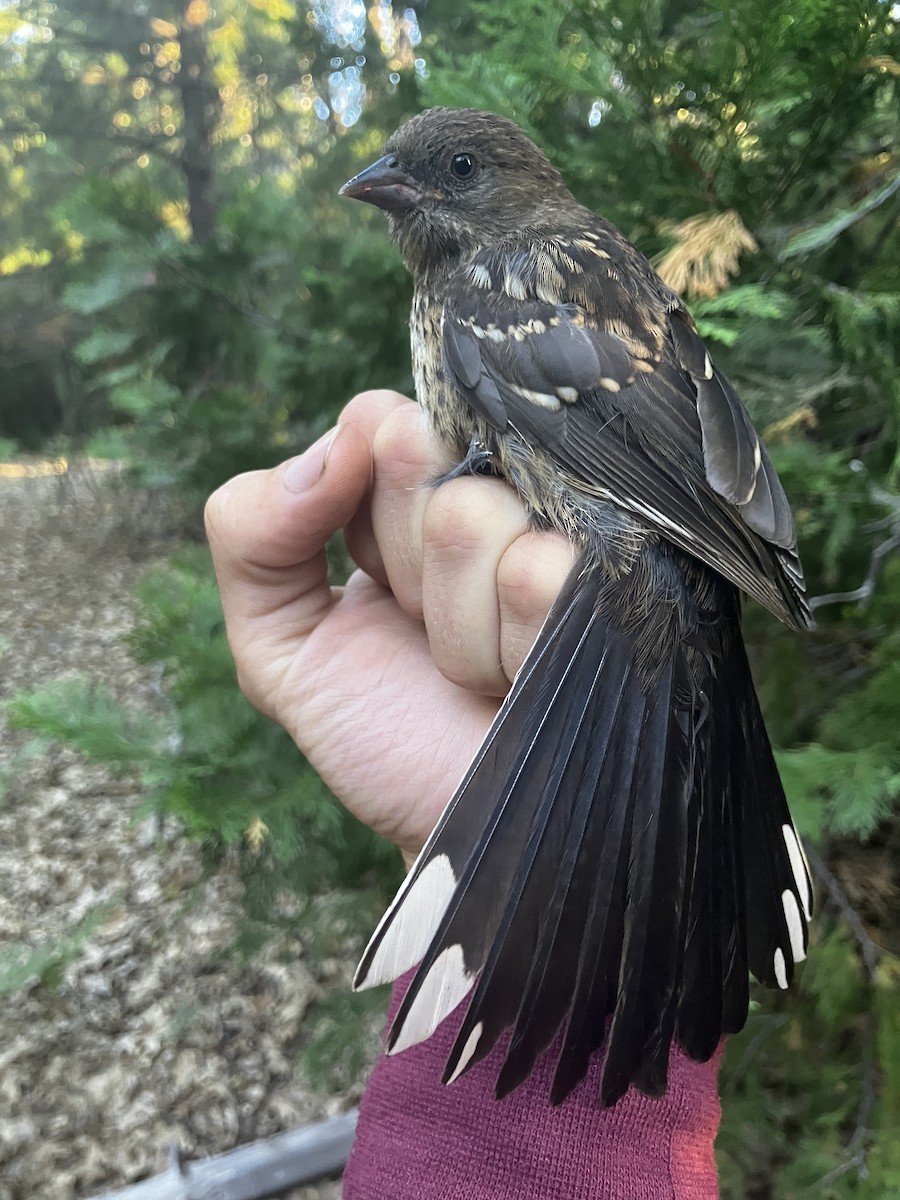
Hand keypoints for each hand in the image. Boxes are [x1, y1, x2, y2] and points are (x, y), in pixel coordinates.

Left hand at [204, 390, 575, 857]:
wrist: (472, 832)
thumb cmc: (386, 739)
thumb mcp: (282, 649)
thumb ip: (253, 536)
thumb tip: (332, 448)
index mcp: (413, 494)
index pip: (377, 423)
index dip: (366, 518)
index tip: (381, 590)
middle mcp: (498, 491)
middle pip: (424, 457)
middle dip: (407, 575)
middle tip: (432, 636)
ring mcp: (567, 529)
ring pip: (475, 517)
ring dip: (458, 633)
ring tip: (485, 674)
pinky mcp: (624, 580)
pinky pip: (539, 574)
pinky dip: (511, 655)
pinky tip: (528, 684)